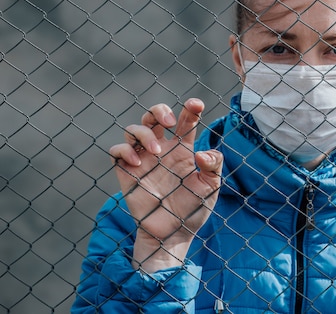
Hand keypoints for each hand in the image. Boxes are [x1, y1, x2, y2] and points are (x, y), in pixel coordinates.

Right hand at [109, 98, 221, 271]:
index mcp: (183, 149)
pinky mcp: (126, 172)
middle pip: (154, 116)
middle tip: (169, 122)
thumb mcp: (211, 186)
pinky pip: (117, 150)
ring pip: (134, 129)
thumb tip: (201, 153)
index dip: (190, 109)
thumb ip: (214, 165)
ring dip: (145, 134)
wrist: (173, 234)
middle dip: (159, 110)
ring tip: (157, 153)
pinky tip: (138, 162)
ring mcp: (143, 159)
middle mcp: (161, 150)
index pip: (185, 121)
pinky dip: (125, 150)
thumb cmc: (194, 209)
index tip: (196, 105)